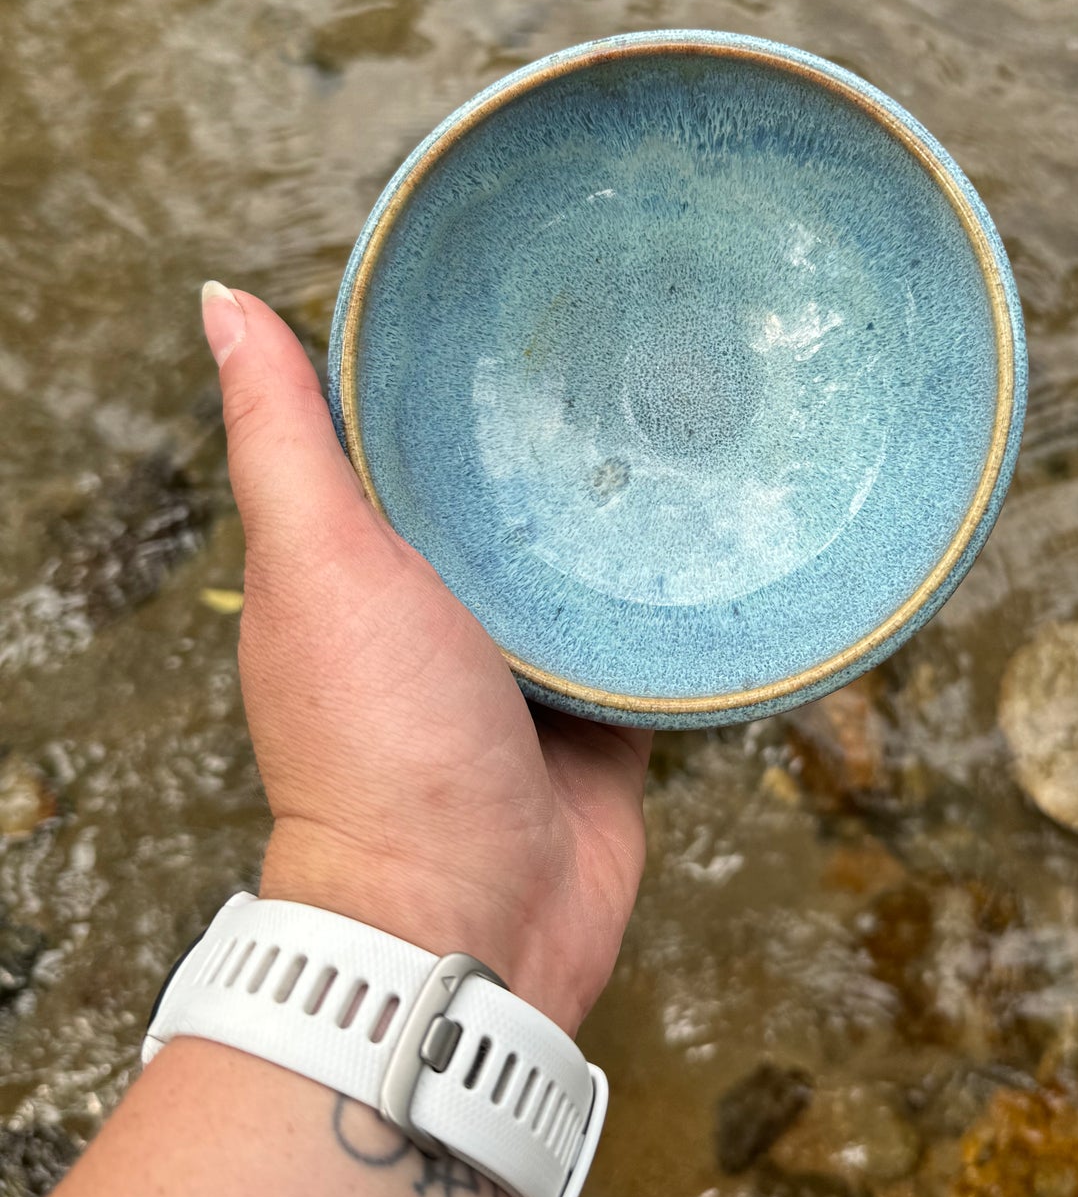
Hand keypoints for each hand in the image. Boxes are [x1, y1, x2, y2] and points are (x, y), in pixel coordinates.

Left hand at [201, 283, 650, 1036]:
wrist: (470, 917)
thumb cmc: (376, 744)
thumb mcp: (318, 561)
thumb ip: (282, 438)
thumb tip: (222, 301)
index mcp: (364, 563)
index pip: (408, 436)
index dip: (448, 363)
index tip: (511, 279)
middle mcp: (448, 605)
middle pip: (512, 492)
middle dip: (563, 426)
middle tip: (639, 327)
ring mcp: (531, 661)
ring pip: (593, 561)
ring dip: (636, 507)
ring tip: (704, 405)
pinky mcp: (608, 712)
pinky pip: (657, 636)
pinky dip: (688, 595)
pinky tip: (737, 525)